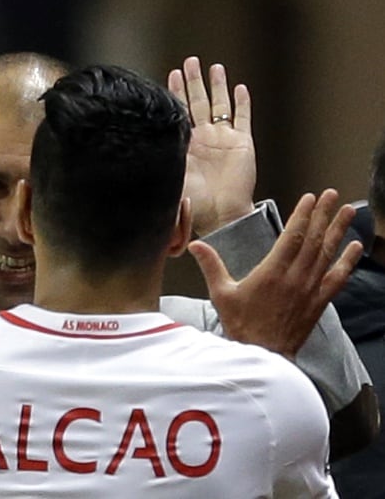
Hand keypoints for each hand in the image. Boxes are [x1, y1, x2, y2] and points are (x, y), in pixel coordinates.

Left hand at [168, 57, 255, 236]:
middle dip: (194, 81)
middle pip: (198, 102)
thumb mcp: (167, 180)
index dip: (176, 92)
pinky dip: (242, 103)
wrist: (221, 215)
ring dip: (217, 86)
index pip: (179, 111)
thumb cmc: (194, 203)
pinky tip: (239, 87)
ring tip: (214, 67)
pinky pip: (243, 118)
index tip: (171, 74)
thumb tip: (130, 151)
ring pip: (220, 105)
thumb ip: (155, 165)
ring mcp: (224, 139)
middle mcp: (204, 138)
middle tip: (189, 61)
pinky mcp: (242, 143)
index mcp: (186, 145)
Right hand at [188, 189, 363, 359]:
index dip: (303, 215)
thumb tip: (195, 245)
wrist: (263, 355)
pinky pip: (337, 278)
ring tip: (349, 211)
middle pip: (314, 240)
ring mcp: (310, 290)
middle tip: (333, 195)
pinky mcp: (318, 302)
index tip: (311, 198)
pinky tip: (355, 247)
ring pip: (328, 254)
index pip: (292, 236)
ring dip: (339, 231)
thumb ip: (211, 266)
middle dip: (324, 215)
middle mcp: (295, 278)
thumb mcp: (221, 294)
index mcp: (271, 273)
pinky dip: (348, 261)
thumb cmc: (241, 326)